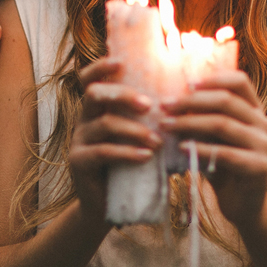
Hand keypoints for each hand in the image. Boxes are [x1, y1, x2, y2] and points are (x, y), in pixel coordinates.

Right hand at [68, 58, 160, 223]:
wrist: (111, 204)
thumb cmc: (133, 165)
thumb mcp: (141, 136)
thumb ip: (152, 118)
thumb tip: (187, 96)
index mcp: (98, 108)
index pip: (90, 79)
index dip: (101, 67)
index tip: (120, 61)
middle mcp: (84, 119)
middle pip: (95, 94)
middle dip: (124, 96)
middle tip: (149, 105)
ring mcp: (79, 140)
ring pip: (104, 124)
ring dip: (135, 130)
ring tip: (157, 141)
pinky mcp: (79, 162)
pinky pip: (103, 152)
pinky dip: (127, 152)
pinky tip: (146, 157)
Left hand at [160, 71, 266, 229]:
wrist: (243, 205)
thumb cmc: (221, 166)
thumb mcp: (211, 137)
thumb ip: (201, 118)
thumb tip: (170, 101)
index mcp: (254, 110)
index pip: (239, 81)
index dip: (212, 79)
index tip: (185, 84)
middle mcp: (262, 123)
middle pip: (226, 100)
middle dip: (191, 101)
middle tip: (164, 105)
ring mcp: (263, 144)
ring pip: (223, 124)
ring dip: (190, 123)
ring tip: (166, 125)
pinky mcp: (259, 166)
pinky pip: (225, 153)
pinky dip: (200, 148)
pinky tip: (181, 148)